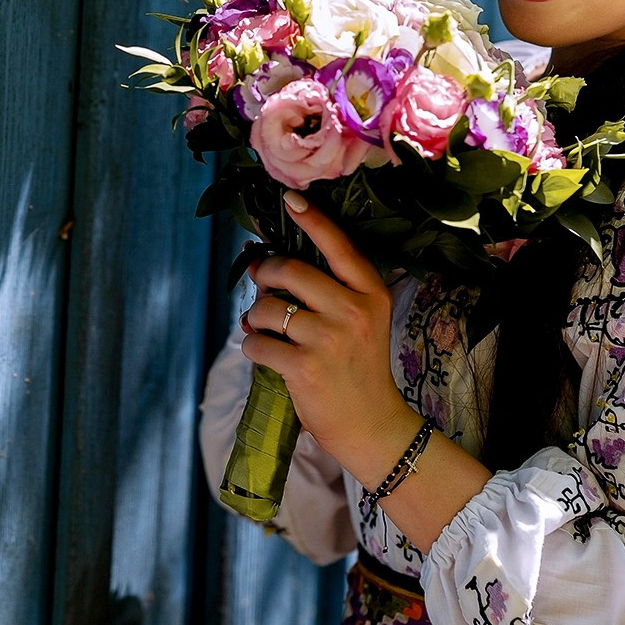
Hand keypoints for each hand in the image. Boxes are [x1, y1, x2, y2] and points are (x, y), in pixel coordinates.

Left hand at [238, 191, 424, 473]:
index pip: (339, 246)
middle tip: (261, 283)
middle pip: (290, 270)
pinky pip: (256, 342)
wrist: (372, 424)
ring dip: (255, 318)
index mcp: (371, 292)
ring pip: (267, 308)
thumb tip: (265, 263)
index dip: (313, 220)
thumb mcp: (361, 320)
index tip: (290, 200)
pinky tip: (265, 354)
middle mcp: (353, 310)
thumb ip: (328, 290)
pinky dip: (252, 346)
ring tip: (263, 329)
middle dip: (265, 273)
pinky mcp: (304, 367)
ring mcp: (329, 338)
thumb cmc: (357, 367)